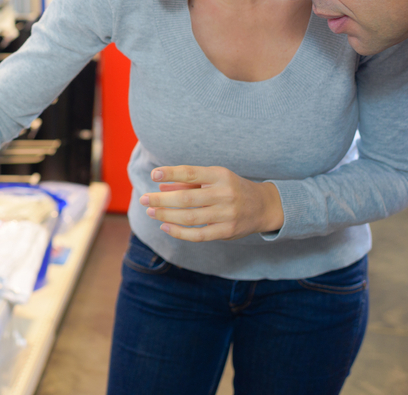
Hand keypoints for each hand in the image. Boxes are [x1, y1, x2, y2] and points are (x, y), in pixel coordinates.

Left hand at [139, 165, 283, 240]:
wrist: (264, 206)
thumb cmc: (231, 188)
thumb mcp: (214, 178)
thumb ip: (188, 183)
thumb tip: (161, 186)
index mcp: (220, 175)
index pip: (191, 173)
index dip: (171, 173)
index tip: (154, 174)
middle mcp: (224, 194)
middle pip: (187, 198)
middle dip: (161, 199)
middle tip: (144, 199)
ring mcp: (227, 214)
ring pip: (190, 217)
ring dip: (166, 215)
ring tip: (151, 212)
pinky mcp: (227, 231)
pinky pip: (198, 235)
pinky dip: (179, 232)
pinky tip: (165, 227)